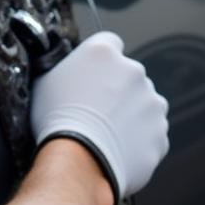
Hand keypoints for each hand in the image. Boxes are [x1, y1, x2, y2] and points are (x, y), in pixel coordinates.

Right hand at [30, 31, 168, 197]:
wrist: (79, 161)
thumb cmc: (56, 121)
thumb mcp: (44, 83)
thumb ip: (64, 70)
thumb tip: (66, 73)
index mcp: (103, 53)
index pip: (109, 44)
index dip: (100, 62)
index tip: (93, 75)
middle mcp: (133, 71)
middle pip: (129, 76)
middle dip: (117, 91)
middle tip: (95, 111)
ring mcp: (152, 104)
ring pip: (144, 106)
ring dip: (131, 115)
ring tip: (105, 135)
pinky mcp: (159, 134)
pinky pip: (150, 135)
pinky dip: (138, 142)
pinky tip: (116, 150)